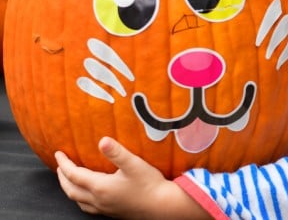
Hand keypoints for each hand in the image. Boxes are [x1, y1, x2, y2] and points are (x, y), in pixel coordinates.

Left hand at [55, 137, 207, 218]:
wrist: (163, 206)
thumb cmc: (150, 184)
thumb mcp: (134, 164)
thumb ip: (117, 152)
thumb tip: (102, 140)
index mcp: (100, 187)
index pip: (74, 174)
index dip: (64, 163)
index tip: (58, 153)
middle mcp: (98, 199)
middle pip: (71, 189)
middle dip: (62, 177)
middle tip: (60, 165)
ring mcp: (104, 208)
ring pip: (77, 200)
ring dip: (69, 188)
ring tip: (69, 179)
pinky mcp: (111, 212)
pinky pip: (87, 207)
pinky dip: (80, 199)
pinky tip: (88, 195)